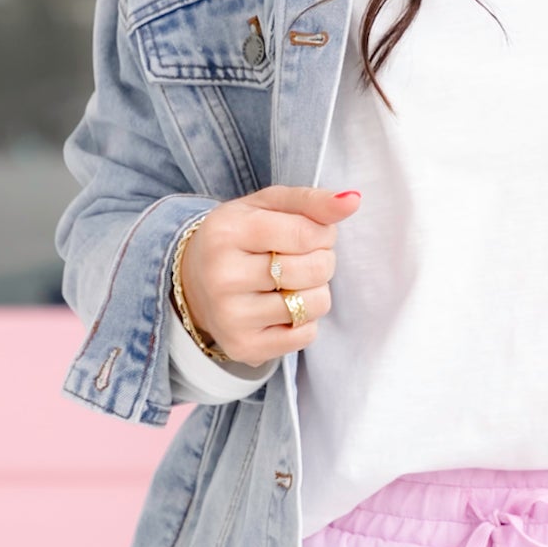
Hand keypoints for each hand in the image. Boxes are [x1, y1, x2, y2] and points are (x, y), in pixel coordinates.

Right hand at [178, 185, 361, 364]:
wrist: (194, 281)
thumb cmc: (240, 237)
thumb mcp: (268, 206)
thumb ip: (311, 201)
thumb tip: (353, 200)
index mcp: (228, 232)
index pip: (306, 233)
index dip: (324, 234)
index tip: (314, 234)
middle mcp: (224, 276)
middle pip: (314, 269)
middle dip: (322, 260)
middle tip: (301, 258)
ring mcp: (231, 316)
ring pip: (314, 304)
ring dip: (315, 291)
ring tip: (291, 283)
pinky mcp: (243, 346)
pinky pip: (306, 335)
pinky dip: (305, 320)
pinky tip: (281, 307)